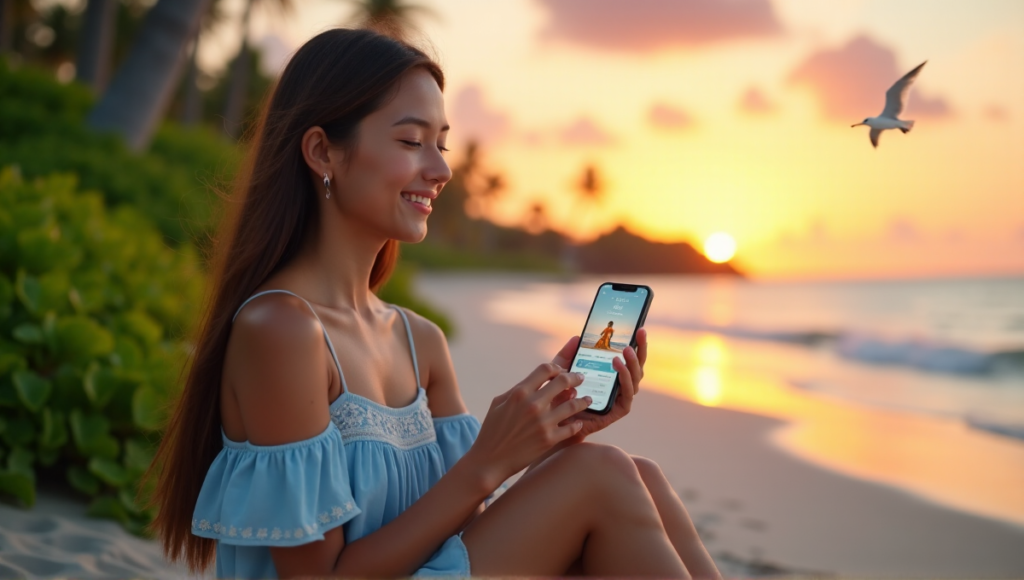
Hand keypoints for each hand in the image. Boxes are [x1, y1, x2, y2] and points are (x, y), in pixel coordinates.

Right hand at [467, 363, 591, 487]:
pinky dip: (577, 424)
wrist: (490, 460)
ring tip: (588, 399)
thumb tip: (535, 381)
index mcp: (519, 392)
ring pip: (573, 405)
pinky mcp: (549, 439)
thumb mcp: (499, 403)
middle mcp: (533, 404)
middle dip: (575, 377)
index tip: (561, 371)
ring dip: (583, 400)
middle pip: (563, 382)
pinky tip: (579, 422)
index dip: (557, 368)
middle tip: (580, 378)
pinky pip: (571, 427)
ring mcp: (543, 422)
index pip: (545, 369)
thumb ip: (517, 389)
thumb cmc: (492, 430)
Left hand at [549, 327, 647, 439]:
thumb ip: (567, 355)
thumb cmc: (559, 397)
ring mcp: (621, 398)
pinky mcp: (619, 410)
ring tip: (625, 351)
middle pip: (637, 365)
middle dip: (640, 348)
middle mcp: (620, 385)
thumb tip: (577, 337)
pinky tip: (618, 367)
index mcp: (611, 374)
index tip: (639, 328)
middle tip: (639, 332)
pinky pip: (628, 394)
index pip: (628, 357)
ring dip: (632, 363)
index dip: (636, 343)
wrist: (555, 423)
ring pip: (635, 378)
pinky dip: (624, 380)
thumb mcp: (560, 372)